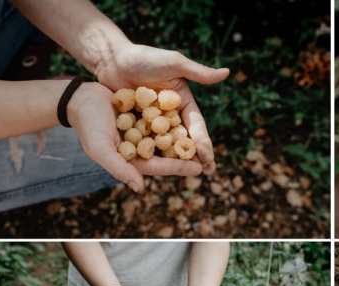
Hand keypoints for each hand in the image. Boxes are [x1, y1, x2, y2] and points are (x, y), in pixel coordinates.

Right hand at [67, 82, 203, 192]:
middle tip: (211, 160)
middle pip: (169, 153)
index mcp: (132, 158)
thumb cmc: (88, 125)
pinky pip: (166, 117)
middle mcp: (142, 146)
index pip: (160, 165)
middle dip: (188, 157)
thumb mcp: (101, 148)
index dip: (178, 167)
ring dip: (187, 139)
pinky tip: (195, 121)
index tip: (198, 170)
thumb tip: (141, 189)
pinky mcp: (147, 113)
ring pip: (170, 135)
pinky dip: (179, 120)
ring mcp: (145, 129)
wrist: (80, 96)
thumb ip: (120, 168)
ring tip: (207, 143)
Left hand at [94, 44, 229, 173]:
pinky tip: (160, 168)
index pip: (197, 125)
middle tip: (207, 172)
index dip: (204, 141)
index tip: (209, 157)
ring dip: (178, 159)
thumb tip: (226, 73)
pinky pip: (147, 142)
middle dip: (197, 156)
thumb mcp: (174, 63)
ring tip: (186, 174)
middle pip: (186, 139)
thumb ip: (199, 72)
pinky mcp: (138, 125)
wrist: (111, 58)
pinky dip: (154, 154)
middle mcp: (171, 114)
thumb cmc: (144, 57)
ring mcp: (154, 121)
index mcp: (183, 102)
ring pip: (168, 144)